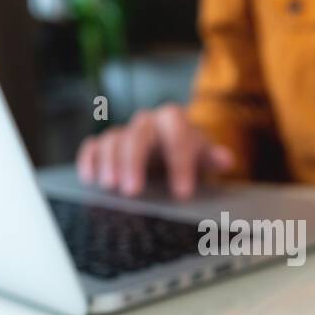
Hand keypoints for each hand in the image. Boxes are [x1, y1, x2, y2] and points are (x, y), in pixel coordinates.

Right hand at [75, 102, 234, 198]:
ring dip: (110, 163)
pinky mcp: (105, 144)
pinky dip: (89, 160)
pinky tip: (89, 178)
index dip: (179, 162)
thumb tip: (225, 159)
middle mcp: (147, 123)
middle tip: (133, 191)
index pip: (176, 133)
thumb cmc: (187, 155)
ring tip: (110, 187)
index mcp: (173, 121)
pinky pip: (93, 146)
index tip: (182, 193)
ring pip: (113, 139)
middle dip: (134, 162)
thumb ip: (212, 157)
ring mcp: (124, 132)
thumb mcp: (203, 156)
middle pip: (138, 135)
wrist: (169, 150)